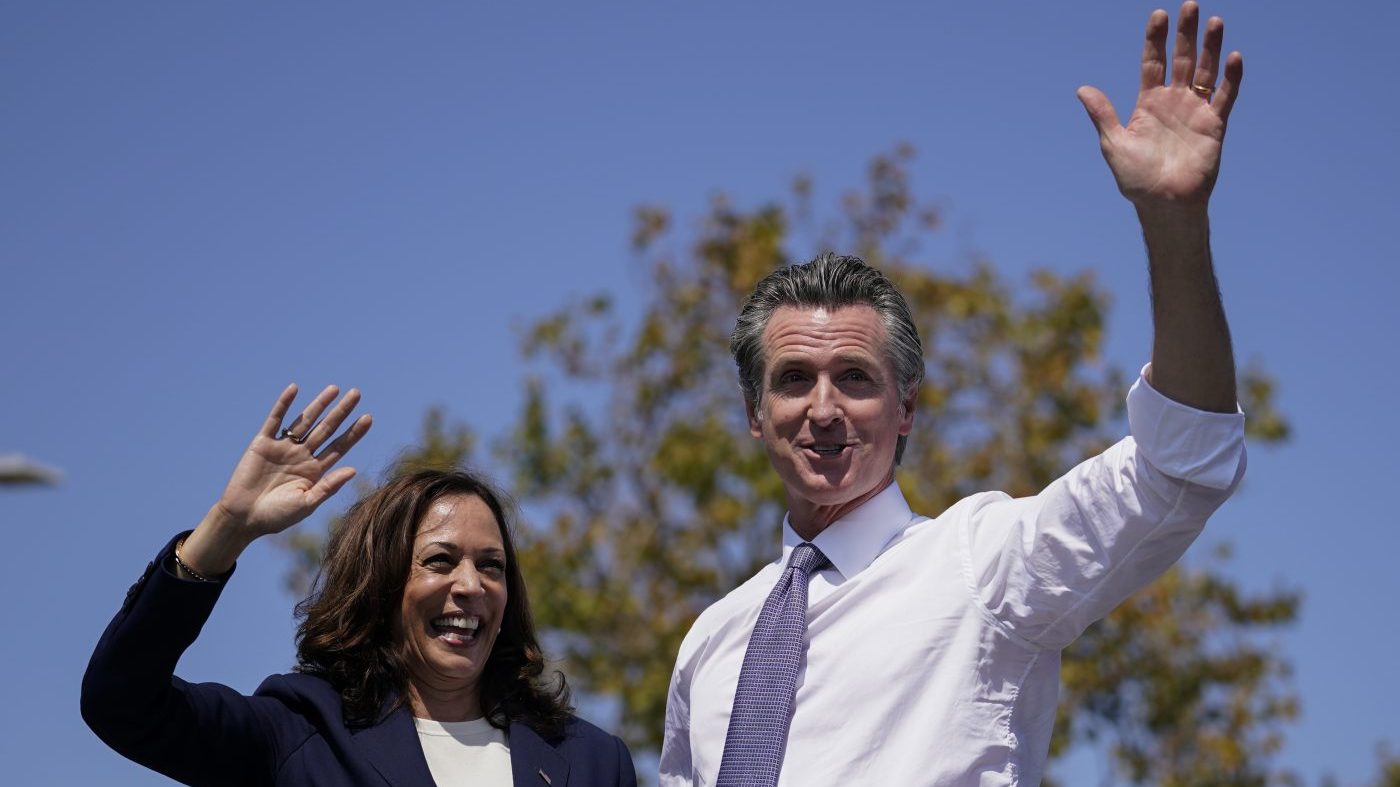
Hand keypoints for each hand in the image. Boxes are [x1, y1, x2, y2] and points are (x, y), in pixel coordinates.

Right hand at [215, 384, 371, 538]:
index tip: (369, 418)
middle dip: (341, 412)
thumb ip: (328, 486)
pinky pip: (275, 420)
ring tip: (335, 389)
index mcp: (315, 471)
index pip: (339, 446)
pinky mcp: (262, 444)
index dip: (353, 432)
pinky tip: (294, 389)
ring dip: (319, 404)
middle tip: (357, 393)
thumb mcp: (306, 503)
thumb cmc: (276, 516)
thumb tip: (354, 470)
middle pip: (326, 429)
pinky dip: (283, 404)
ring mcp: (283, 448)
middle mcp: (302, 456)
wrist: (243, 518)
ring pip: (305, 421)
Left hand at [1077, 2, 1242, 209]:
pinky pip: (1225, 97)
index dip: (1155, 39)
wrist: (1164, 204)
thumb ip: (1103, 115)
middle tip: (1190, 5)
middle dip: (1185, 33)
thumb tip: (1082, 89)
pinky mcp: (1214, 125)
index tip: (1158, 14)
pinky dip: (1231, 78)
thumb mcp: (1114, 144)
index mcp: (1148, 104)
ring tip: (1215, 21)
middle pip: (1182, 60)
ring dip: (1211, 47)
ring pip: (1206, 72)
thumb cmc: (1136, 179)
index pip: (1153, 62)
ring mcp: (1195, 112)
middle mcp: (1173, 102)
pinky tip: (1233, 57)